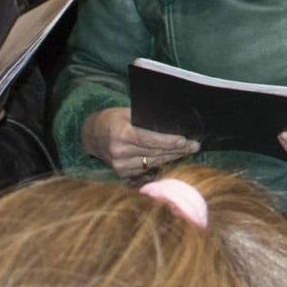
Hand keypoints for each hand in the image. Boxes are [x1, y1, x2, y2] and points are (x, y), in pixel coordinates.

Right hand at [80, 106, 198, 176]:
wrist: (92, 135)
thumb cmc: (114, 119)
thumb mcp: (126, 112)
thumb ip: (144, 118)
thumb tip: (171, 121)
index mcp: (120, 133)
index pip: (148, 139)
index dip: (167, 141)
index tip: (183, 141)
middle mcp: (119, 152)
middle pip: (154, 152)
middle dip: (176, 150)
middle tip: (194, 146)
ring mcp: (119, 165)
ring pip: (152, 162)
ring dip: (172, 157)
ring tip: (188, 151)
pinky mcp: (121, 173)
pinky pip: (146, 169)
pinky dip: (160, 163)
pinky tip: (173, 158)